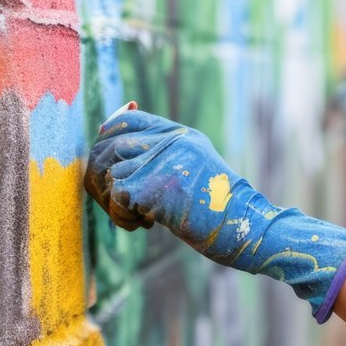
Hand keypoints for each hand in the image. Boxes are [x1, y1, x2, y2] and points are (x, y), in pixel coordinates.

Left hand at [85, 108, 345, 320]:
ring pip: (112, 173)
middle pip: (111, 144)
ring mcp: (160, 162)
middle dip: (103, 173)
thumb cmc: (221, 207)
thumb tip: (121, 163)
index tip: (105, 149)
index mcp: (180, 135)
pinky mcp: (152, 188)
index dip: (110, 131)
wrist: (242, 224)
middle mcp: (169, 142)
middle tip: (116, 198)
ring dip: (116, 201)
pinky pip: (117, 198)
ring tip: (137, 218)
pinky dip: (122, 216)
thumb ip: (165, 159)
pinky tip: (144, 226)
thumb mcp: (196, 170)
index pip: (130, 119)